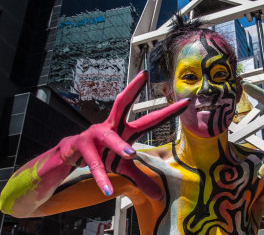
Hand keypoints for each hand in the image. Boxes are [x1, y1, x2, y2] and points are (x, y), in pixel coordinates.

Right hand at [58, 70, 188, 198]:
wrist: (70, 157)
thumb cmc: (102, 155)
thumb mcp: (123, 167)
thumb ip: (141, 179)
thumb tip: (160, 196)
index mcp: (125, 129)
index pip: (149, 118)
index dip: (167, 112)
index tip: (185, 102)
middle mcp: (111, 126)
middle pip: (122, 102)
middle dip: (133, 89)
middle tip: (144, 74)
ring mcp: (95, 134)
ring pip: (109, 137)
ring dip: (119, 145)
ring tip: (130, 155)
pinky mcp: (81, 146)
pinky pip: (93, 163)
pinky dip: (100, 176)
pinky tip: (108, 190)